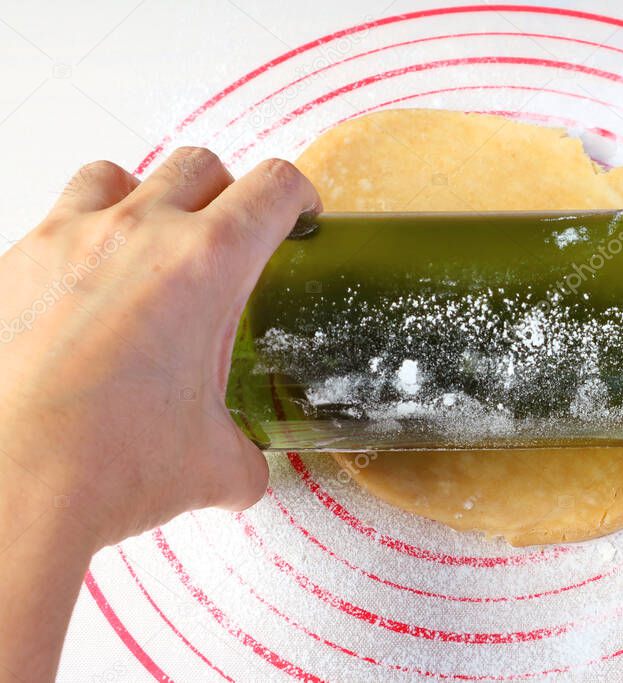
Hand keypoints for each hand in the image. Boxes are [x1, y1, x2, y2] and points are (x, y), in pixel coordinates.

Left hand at [0, 148, 319, 679]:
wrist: (13, 486)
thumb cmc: (112, 464)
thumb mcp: (213, 465)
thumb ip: (242, 454)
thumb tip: (243, 469)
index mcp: (208, 265)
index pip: (273, 189)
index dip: (299, 195)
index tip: (300, 214)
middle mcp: (140, 232)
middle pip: (200, 165)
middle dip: (226, 194)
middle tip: (230, 240)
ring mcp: (70, 239)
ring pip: (120, 174)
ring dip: (146, 198)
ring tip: (148, 246)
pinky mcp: (16, 262)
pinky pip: (57, 218)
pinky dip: (82, 236)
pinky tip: (84, 289)